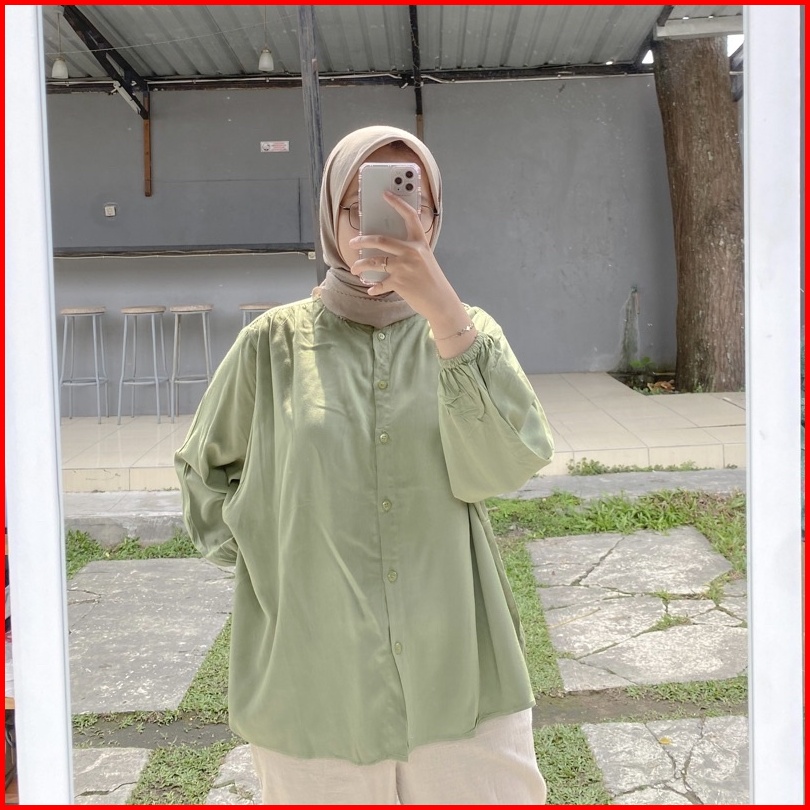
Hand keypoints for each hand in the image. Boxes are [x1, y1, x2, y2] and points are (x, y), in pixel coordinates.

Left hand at [348, 191, 462, 326]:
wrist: (440, 301)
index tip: (385, 194)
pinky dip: (374, 288)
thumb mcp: (425, 259)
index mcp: (420, 243)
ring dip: (360, 265)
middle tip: (353, 242)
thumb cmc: (432, 280)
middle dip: (363, 240)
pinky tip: (371, 289)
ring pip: (374, 262)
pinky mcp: (399, 283)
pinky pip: (379, 283)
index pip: (409, 217)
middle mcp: (411, 252)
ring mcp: (404, 267)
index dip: (397, 203)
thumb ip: (410, 250)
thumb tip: (387, 247)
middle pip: (381, 240)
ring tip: (354, 268)